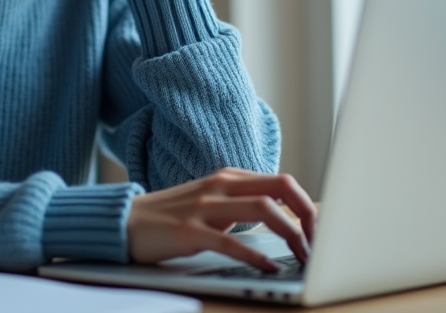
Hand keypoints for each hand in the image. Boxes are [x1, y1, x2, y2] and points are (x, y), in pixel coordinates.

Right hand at [127, 168, 316, 270]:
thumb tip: (286, 220)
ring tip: (302, 257)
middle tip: (319, 245)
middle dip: (308, 216)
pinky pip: (230, 241)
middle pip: (280, 188)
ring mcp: (204, 206)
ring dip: (291, 235)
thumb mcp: (213, 202)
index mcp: (229, 178)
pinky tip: (268, 267)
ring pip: (262, 210)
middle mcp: (220, 185)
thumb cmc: (172, 216)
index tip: (321, 232)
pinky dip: (254, 255)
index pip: (282, 182)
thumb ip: (243, 204)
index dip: (308, 206)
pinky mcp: (188, 231)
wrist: (125, 221)